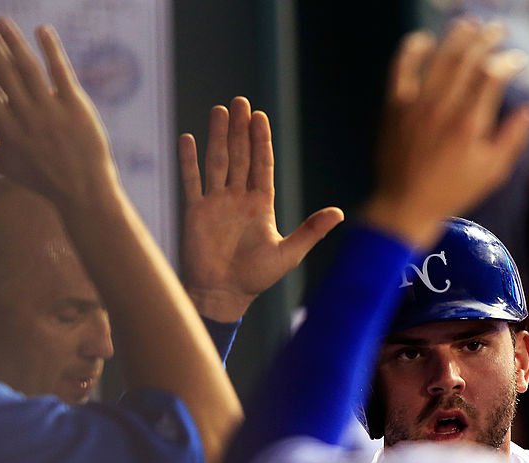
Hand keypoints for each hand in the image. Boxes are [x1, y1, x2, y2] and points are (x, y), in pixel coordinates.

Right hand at [0, 15, 116, 207]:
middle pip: (2, 71)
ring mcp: (52, 111)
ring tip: (1, 21)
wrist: (84, 191)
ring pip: (28, 68)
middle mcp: (27, 117)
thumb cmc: (40, 178)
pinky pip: (61, 73)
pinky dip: (51, 50)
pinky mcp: (77, 108)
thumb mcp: (1, 164)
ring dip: (13, 41)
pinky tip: (42, 30)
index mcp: (6, 128)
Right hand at [181, 97, 342, 321]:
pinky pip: (192, 180)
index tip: (261, 118)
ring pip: (217, 161)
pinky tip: (188, 138)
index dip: (262, 141)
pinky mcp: (195, 211)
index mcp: (261, 204)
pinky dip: (189, 161)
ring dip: (218, 136)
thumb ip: (311, 230)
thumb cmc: (257, 277)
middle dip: (241, 130)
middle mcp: (238, 198)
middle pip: (240, 156)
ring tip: (220, 110)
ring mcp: (216, 202)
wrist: (224, 294)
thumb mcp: (289, 253)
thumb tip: (339, 213)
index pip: (262, 165)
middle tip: (241, 102)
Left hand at [362, 19, 528, 248]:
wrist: (405, 206)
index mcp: (470, 124)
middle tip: (498, 30)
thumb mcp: (491, 172)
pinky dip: (413, 49)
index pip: (491, 76)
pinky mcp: (395, 106)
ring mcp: (416, 104)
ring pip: (438, 57)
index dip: (507, 62)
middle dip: (486, 39)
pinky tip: (425, 40)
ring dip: (456, 36)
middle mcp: (443, 108)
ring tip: (470, 25)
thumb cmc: (453, 192)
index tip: (517, 60)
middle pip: (467, 58)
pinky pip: (402, 67)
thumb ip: (513, 138)